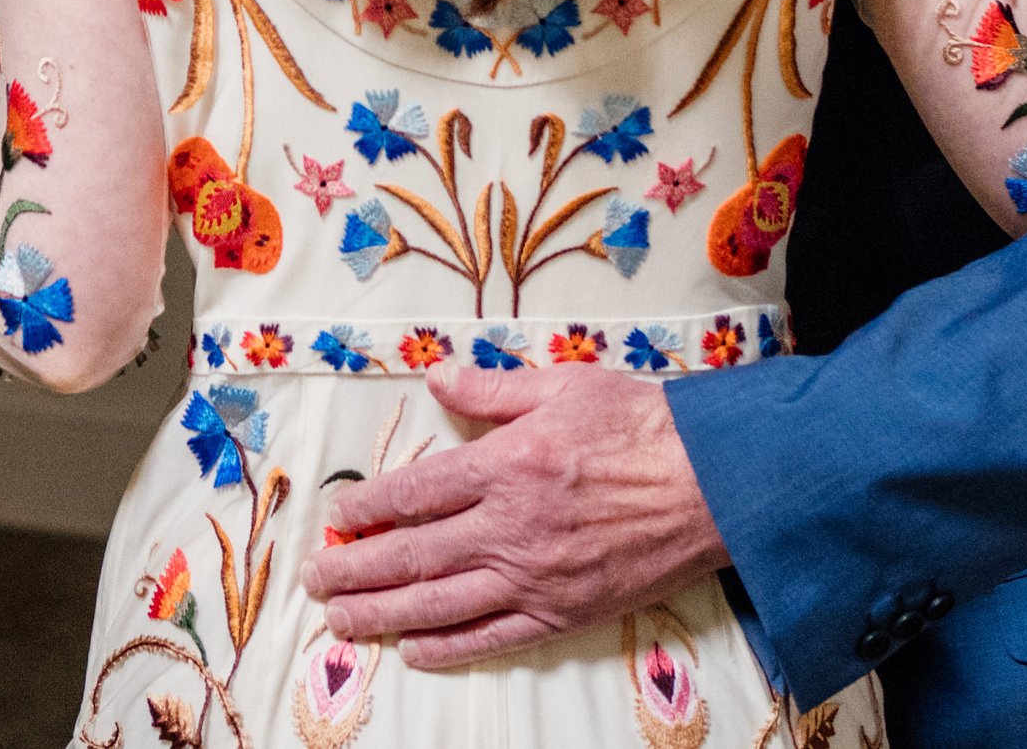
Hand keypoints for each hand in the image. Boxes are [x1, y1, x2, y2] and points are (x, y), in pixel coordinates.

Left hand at [298, 361, 726, 667]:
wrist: (710, 484)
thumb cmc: (637, 423)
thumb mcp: (562, 383)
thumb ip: (492, 386)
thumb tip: (437, 375)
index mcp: (506, 465)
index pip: (416, 493)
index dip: (368, 508)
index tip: (335, 517)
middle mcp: (511, 527)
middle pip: (415, 556)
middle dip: (357, 570)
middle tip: (315, 579)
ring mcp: (535, 578)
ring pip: (442, 605)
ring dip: (384, 615)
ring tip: (342, 621)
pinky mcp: (563, 612)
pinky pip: (494, 637)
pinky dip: (450, 648)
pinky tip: (415, 650)